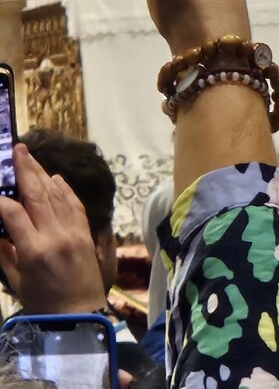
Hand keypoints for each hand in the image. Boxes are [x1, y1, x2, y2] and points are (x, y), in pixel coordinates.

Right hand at [0, 145, 106, 313]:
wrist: (80, 313)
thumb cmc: (43, 301)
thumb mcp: (16, 280)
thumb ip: (3, 252)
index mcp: (34, 249)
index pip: (13, 213)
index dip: (0, 199)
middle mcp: (56, 235)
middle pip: (39, 195)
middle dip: (26, 170)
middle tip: (17, 149)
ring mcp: (74, 232)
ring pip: (57, 196)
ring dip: (44, 174)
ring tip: (31, 157)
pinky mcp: (87, 233)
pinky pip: (76, 205)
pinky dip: (66, 190)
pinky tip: (56, 178)